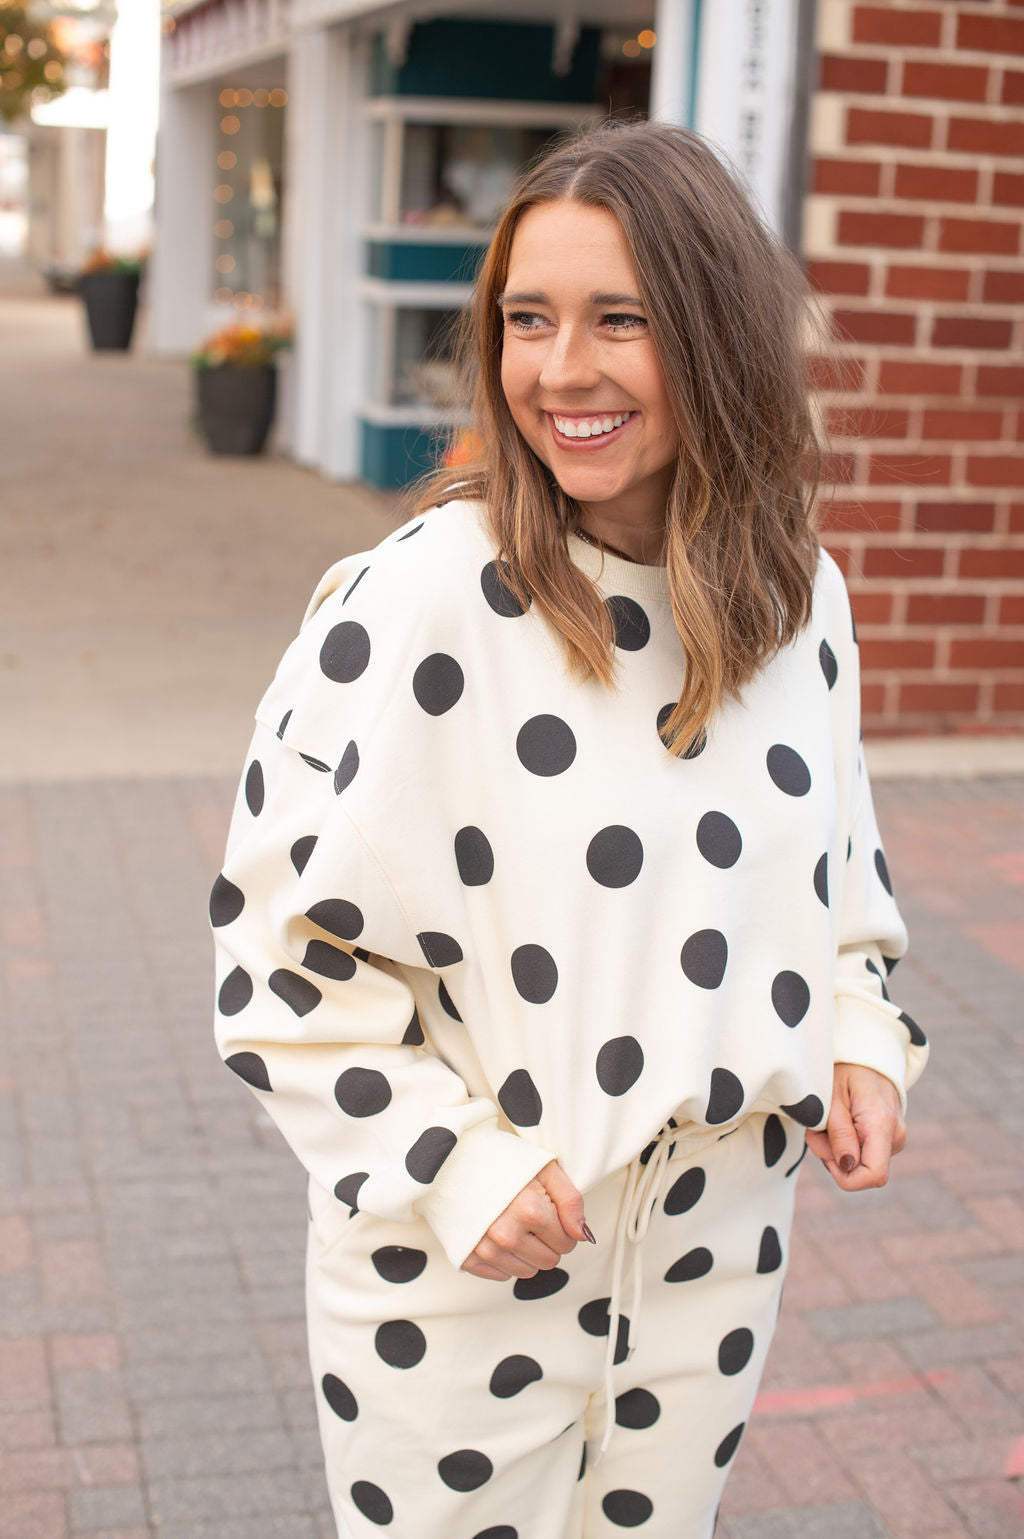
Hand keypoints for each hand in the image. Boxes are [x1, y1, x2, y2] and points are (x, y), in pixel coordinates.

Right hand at [461, 1160, 589, 1281]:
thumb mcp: (545, 1169)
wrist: (456, 1160)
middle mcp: (506, 1234)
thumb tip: (583, 1235)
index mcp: (529, 1210)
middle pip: (549, 1261)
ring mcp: (485, 1248)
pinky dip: (504, 1259)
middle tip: (530, 1217)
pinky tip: (497, 1234)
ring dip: (527, 1252)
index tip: (547, 1210)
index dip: (562, 1227)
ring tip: (514, 1224)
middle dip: (546, 1242)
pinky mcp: (468, 1257)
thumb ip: (571, 1201)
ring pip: (527, 1272)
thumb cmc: (504, 1162)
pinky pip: (502, 1275)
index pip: (567, 1243)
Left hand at [805, 1062, 906, 1191]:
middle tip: (818, 1127)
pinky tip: (840, 1122)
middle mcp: (895, 1135)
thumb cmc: (845, 1072)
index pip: (874, 1175)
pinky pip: (862, 1155)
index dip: (846, 1177)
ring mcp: (895, 1139)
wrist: (868, 1057)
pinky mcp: (890, 1140)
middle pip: (860, 1171)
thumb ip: (839, 1132)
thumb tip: (847, 1166)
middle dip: (832, 1156)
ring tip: (830, 1119)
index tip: (826, 1154)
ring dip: (834, 1148)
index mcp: (881, 1123)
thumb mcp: (832, 1097)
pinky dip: (844, 1144)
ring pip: (859, 1164)